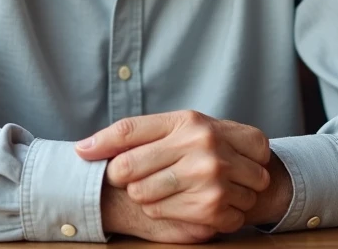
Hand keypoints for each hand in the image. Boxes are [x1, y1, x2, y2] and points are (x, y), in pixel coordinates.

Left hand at [76, 110, 271, 234]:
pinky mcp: (217, 209)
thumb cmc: (202, 143)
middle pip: (129, 173)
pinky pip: (162, 215)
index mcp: (187, 121)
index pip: (125, 137)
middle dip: (128, 180)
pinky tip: (179, 201)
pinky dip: (164, 212)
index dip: (107, 155)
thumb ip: (126, 134)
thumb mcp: (172, 125)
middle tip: (143, 178)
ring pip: (144, 198)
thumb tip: (80, 150)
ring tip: (165, 187)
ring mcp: (212, 178)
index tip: (111, 166)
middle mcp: (202, 145)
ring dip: (147, 197)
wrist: (258, 167)